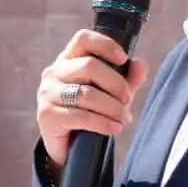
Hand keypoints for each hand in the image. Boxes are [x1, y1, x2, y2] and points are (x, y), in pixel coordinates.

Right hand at [36, 30, 149, 165]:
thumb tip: (140, 65)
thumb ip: (127, 78)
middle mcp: (54, 72)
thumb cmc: (89, 112)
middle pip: (89, 66)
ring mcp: (48, 93)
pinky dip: (103, 123)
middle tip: (128, 100)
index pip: (83, 39)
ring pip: (86, 94)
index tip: (123, 59)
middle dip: (116, 84)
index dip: (105, 45)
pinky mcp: (46, 115)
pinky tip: (114, 128)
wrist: (68, 147)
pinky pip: (80, 116)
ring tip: (123, 118)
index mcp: (68, 60)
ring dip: (112, 107)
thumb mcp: (111, 93)